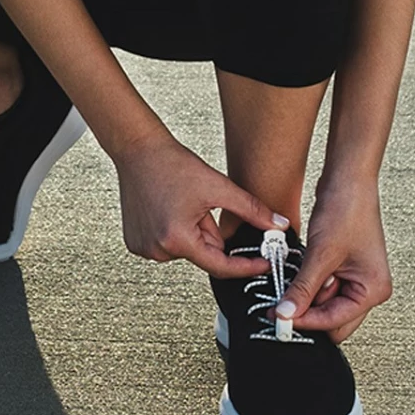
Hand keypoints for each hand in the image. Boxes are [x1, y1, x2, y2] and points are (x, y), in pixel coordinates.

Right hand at [113, 132, 287, 277]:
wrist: (137, 148)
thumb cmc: (172, 163)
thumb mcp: (218, 186)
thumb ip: (252, 210)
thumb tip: (279, 225)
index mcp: (178, 239)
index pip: (221, 266)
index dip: (246, 265)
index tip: (264, 263)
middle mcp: (157, 250)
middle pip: (203, 253)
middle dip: (209, 232)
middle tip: (201, 204)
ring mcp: (143, 248)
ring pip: (186, 249)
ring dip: (192, 232)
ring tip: (180, 202)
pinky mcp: (135, 242)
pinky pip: (167, 244)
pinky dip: (174, 230)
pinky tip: (166, 207)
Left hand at [286, 180, 391, 342]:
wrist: (347, 177)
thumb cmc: (347, 209)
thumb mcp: (321, 254)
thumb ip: (303, 288)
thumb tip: (286, 314)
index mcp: (373, 290)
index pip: (336, 321)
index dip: (306, 321)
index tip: (279, 319)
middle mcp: (368, 287)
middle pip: (333, 318)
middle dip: (307, 312)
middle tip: (278, 307)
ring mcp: (356, 277)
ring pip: (324, 302)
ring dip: (304, 296)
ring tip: (285, 283)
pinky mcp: (343, 266)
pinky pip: (321, 285)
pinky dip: (307, 282)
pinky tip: (293, 273)